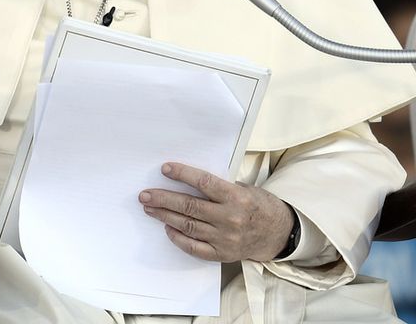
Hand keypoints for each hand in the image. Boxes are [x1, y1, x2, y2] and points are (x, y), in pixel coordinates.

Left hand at [139, 162, 293, 262]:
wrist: (279, 234)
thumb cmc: (259, 206)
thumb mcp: (245, 188)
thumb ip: (219, 186)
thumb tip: (187, 179)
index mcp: (237, 197)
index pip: (204, 183)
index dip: (182, 174)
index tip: (164, 169)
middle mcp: (230, 219)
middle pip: (189, 206)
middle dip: (163, 199)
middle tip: (145, 195)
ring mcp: (225, 239)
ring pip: (188, 226)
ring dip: (165, 216)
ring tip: (149, 208)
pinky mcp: (222, 254)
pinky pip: (194, 248)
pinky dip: (178, 238)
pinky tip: (167, 228)